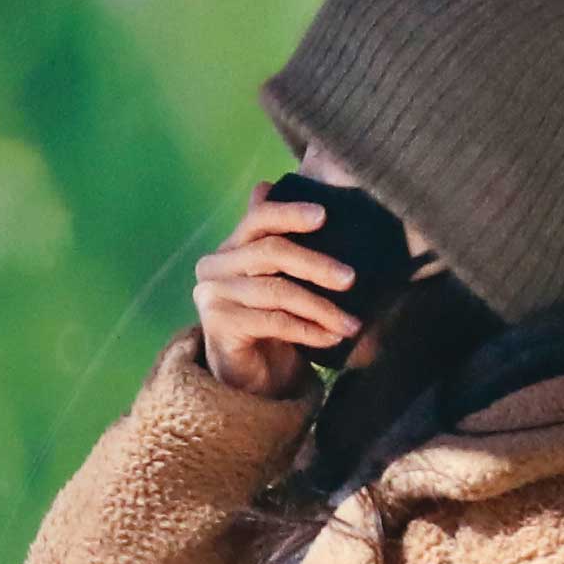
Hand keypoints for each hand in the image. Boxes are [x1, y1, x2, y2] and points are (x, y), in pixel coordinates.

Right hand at [194, 189, 362, 399]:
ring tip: (351, 323)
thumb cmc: (271, 325)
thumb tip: (270, 184)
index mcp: (230, 248)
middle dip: (316, 264)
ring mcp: (212, 296)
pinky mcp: (219, 326)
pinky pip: (274, 322)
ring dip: (321, 308)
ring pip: (277, 291)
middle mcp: (213, 266)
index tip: (324, 215)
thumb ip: (281, 240)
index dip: (290, 213)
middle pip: (270, 252)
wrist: (250, 379)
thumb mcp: (281, 279)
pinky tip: (332, 338)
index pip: (258, 219)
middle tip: (351, 279)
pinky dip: (309, 330)